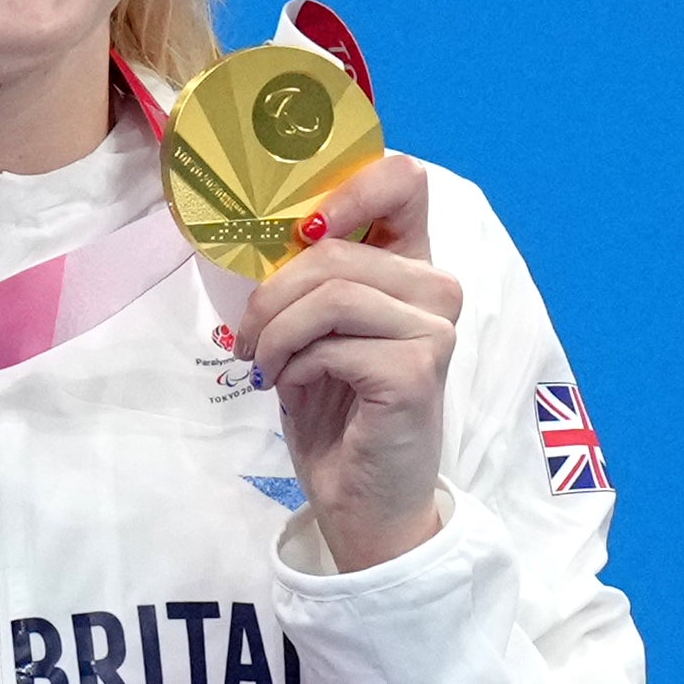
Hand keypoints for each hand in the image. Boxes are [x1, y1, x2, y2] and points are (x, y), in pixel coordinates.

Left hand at [234, 154, 462, 572]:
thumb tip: (264, 232)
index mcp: (411, 267)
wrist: (363, 503)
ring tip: (264, 367)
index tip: (299, 231)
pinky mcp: (418, 369)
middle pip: (333, 249)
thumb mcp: (312, 332)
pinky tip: (293, 391)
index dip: (345, 188)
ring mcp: (434, 329)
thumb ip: (308, 278)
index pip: (401, 180)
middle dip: (270, 295)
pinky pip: (328, 343)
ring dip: (275, 334)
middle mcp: (436, 289)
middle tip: (247, 340)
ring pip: (328, 293)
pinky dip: (292, 366)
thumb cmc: (336, 414)